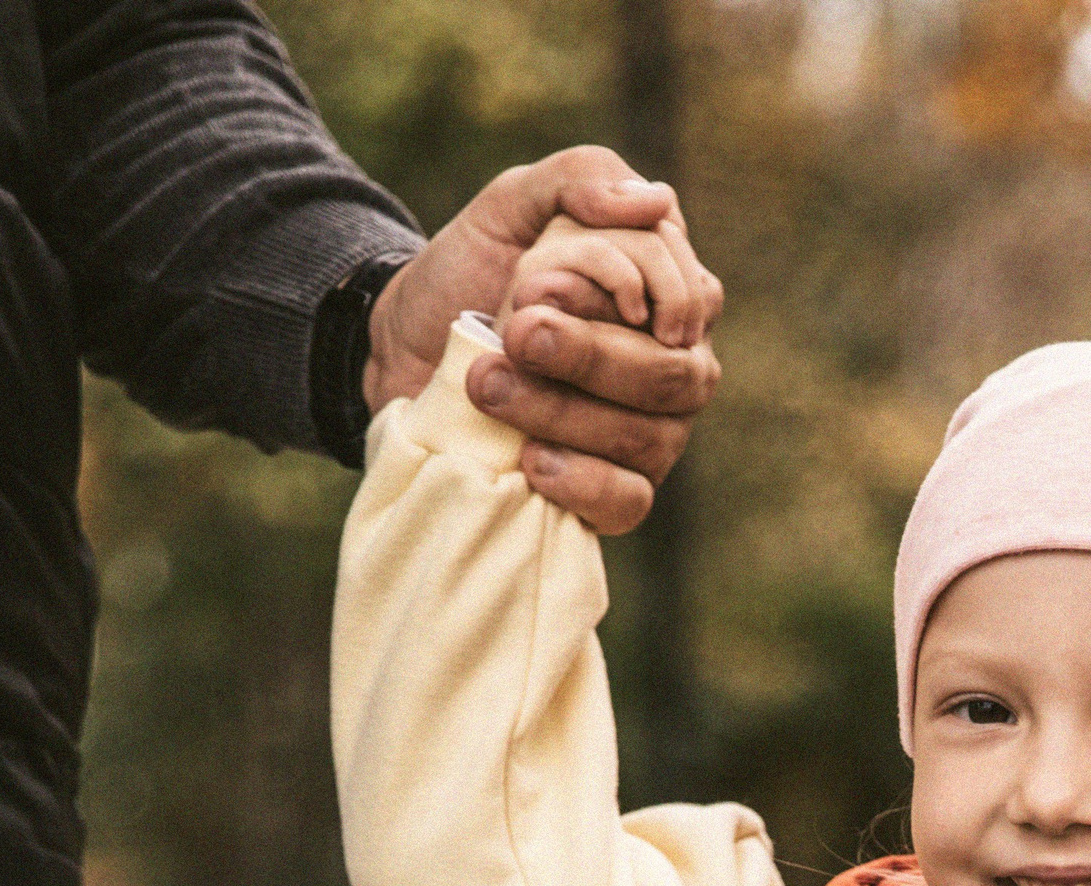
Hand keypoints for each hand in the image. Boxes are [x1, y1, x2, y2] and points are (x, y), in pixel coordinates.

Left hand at [363, 146, 724, 533]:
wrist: (398, 349)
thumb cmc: (468, 275)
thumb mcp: (507, 205)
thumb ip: (578, 179)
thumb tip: (656, 202)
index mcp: (665, 300)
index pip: (692, 301)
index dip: (631, 296)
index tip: (542, 285)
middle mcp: (672, 371)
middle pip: (674, 375)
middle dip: (590, 355)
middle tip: (513, 332)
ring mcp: (650, 439)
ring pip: (649, 437)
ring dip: (562, 410)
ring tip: (485, 384)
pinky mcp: (613, 495)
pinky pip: (631, 503)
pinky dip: (585, 482)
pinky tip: (532, 459)